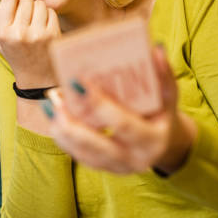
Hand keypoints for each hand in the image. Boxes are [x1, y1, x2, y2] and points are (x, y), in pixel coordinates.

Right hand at [0, 0, 60, 87]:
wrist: (37, 77)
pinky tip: (44, 25)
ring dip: (38, 8)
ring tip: (36, 19)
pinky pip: (51, 12)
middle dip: (26, 4)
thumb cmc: (17, 54)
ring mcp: (38, 34)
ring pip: (39, 4)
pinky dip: (48, 15)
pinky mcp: (53, 34)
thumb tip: (3, 1)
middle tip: (27, 14)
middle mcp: (20, 33)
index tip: (16, 3)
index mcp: (4, 33)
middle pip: (25, 0)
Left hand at [43, 45, 196, 174]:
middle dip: (73, 123)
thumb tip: (155, 49)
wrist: (164, 144)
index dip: (99, 104)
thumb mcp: (167, 97)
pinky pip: (78, 156)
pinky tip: (53, 115)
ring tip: (50, 104)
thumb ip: (163, 76)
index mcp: (152, 140)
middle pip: (98, 147)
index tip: (79, 81)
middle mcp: (134, 159)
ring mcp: (117, 168)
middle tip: (55, 98)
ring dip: (62, 129)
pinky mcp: (102, 167)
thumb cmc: (161, 112)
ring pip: (83, 154)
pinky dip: (63, 136)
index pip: (122, 124)